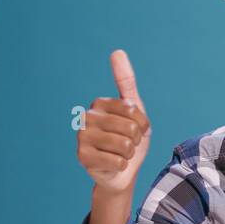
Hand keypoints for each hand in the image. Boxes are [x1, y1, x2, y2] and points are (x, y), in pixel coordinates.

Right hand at [78, 50, 150, 193]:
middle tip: (126, 145)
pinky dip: (122, 166)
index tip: (134, 129)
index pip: (134, 110)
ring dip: (129, 154)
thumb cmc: (130, 139)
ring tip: (120, 154)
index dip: (142, 124)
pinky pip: (118, 161)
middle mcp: (87, 117)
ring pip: (124, 145)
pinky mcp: (82, 157)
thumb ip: (126, 82)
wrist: (122, 172)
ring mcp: (82, 137)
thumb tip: (117, 51)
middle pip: (130, 129)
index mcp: (99, 103)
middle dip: (135, 141)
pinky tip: (113, 165)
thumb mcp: (135, 111)